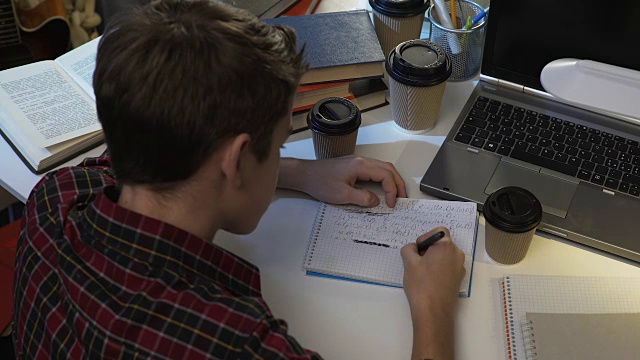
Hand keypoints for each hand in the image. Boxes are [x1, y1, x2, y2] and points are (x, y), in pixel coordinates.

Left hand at [278, 156, 406, 206]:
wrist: (305, 174)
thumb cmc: (320, 183)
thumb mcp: (342, 195)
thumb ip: (362, 198)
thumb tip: (376, 201)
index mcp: (361, 165)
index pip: (385, 175)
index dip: (392, 191)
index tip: (391, 204)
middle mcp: (362, 160)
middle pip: (388, 168)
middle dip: (398, 183)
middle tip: (403, 198)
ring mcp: (358, 161)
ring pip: (383, 167)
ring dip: (392, 180)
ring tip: (396, 194)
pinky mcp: (354, 165)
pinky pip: (375, 169)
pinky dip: (383, 178)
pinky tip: (383, 188)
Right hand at [400, 227, 464, 359]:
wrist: (433, 312)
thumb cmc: (421, 284)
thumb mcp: (409, 263)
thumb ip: (408, 249)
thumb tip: (413, 249)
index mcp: (446, 246)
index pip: (439, 231)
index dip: (426, 237)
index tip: (418, 251)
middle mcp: (457, 255)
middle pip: (442, 243)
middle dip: (428, 249)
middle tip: (417, 261)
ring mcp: (459, 268)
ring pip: (445, 256)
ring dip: (433, 260)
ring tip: (422, 273)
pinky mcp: (458, 280)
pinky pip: (448, 267)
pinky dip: (439, 269)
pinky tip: (429, 281)